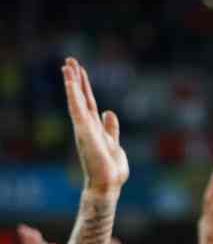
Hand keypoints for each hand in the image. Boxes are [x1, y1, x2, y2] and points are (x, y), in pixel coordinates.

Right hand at [62, 58, 127, 193]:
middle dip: (76, 78)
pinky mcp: (84, 131)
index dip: (84, 86)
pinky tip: (70, 81)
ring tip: (67, 65)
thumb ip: (110, 128)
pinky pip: (77, 109)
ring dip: (72, 82)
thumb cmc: (110, 168)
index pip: (88, 102)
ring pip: (76, 100)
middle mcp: (86, 125)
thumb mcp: (113, 143)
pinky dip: (73, 95)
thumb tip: (110, 112)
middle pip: (81, 97)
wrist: (107, 184)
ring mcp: (84, 128)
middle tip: (69, 60)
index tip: (79, 70)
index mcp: (94, 127)